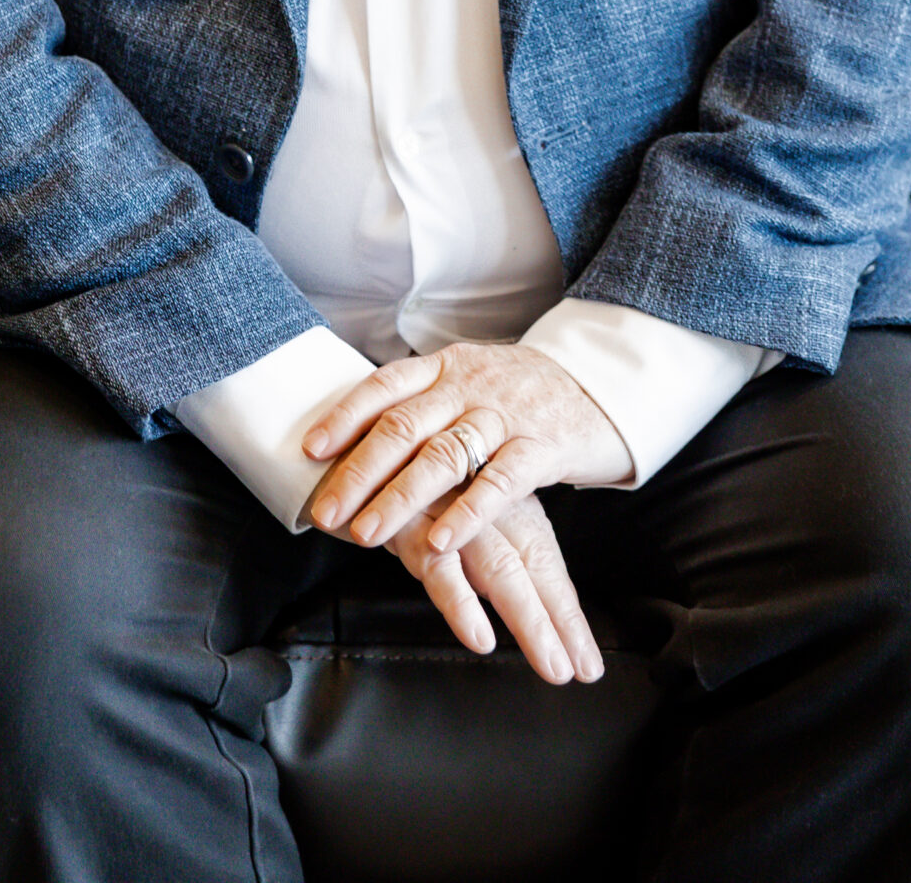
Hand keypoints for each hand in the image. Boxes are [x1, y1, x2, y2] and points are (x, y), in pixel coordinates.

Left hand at [303, 339, 629, 561]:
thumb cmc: (520, 394)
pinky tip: (439, 541)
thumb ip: (422, 406)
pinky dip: (466, 513)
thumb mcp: (468, 384)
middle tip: (325, 511)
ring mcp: (506, 415)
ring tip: (367, 534)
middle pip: (405, 426)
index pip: (386, 385)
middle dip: (360, 470)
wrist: (600, 386)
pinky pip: (500, 482)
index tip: (310, 449)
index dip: (345, 415)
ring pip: (445, 455)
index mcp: (446, 368)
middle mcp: (470, 386)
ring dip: (401, 497)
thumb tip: (354, 442)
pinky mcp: (543, 447)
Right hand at [382, 488, 604, 685]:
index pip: (542, 558)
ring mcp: (447, 511)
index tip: (587, 666)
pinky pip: (439, 567)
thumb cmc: (397, 470)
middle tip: (579, 672)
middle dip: (558, 623)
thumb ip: (475, 538)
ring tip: (550, 664)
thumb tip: (505, 594)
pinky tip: (477, 634)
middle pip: (532, 565)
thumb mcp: (447, 501)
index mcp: (496, 496)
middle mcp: (480, 502)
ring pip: (501, 568)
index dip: (565, 612)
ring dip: (529, 621)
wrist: (337, 433)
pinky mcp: (407, 521)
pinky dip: (461, 602)